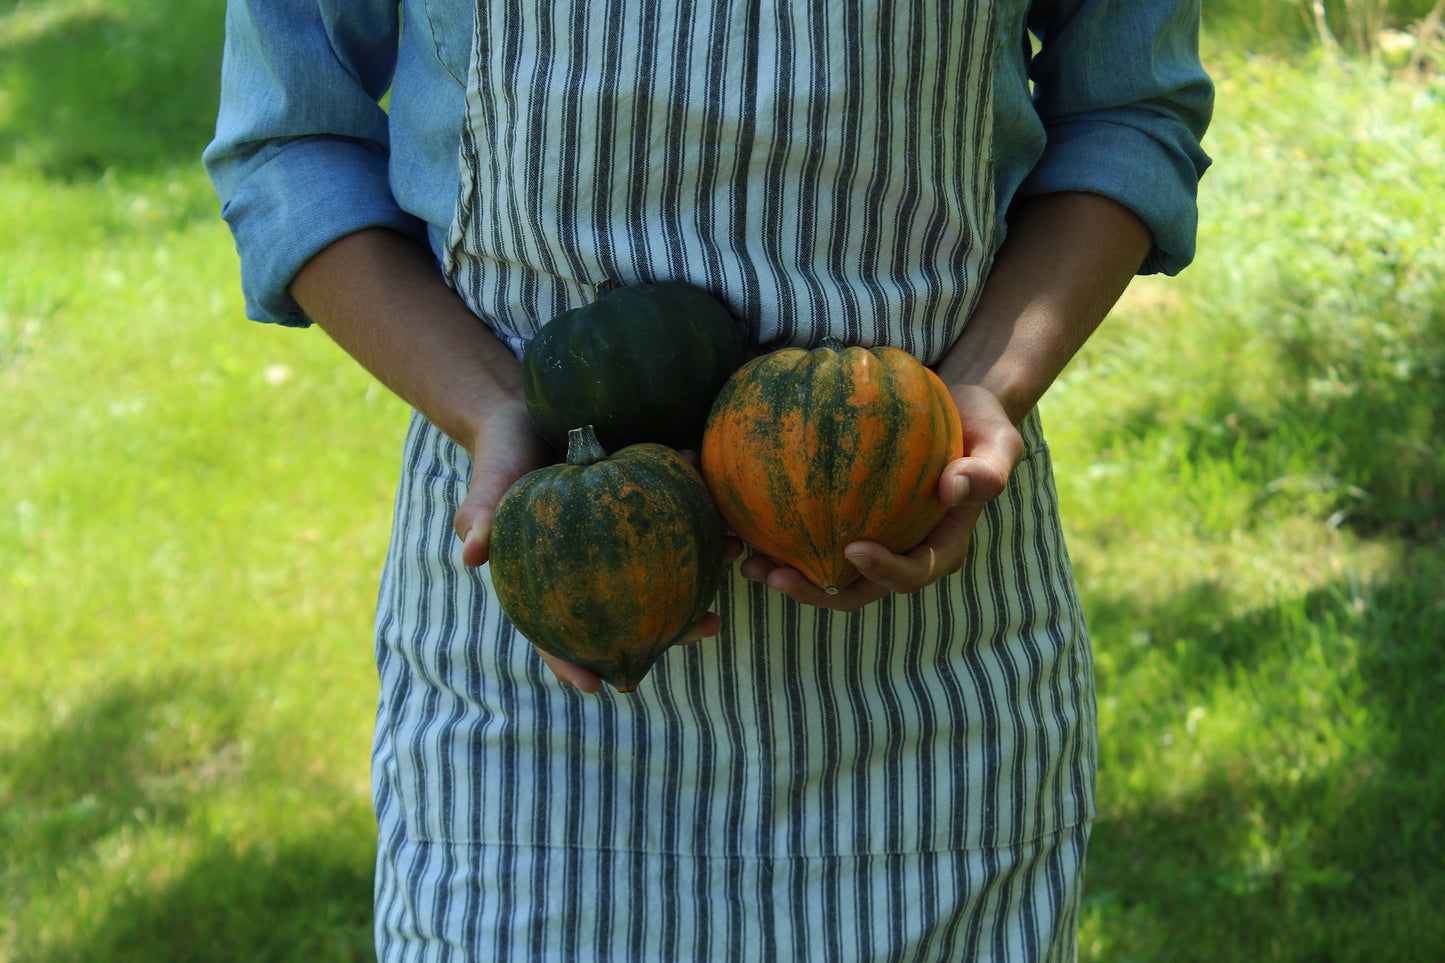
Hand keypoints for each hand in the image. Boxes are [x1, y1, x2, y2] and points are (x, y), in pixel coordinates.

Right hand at [457, 428, 737, 692]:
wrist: (530, 404)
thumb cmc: (503, 450)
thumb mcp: (491, 479)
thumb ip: (481, 513)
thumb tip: (471, 556)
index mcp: (553, 576)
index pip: (558, 631)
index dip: (574, 662)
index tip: (599, 688)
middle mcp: (594, 564)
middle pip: (632, 610)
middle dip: (673, 626)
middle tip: (709, 627)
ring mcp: (623, 535)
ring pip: (666, 566)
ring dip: (704, 568)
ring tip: (733, 559)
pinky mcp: (644, 500)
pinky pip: (677, 512)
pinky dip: (700, 510)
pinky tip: (724, 505)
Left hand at [737, 383, 1023, 611]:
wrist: (961, 411)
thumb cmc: (981, 426)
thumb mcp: (999, 442)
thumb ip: (988, 469)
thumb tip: (956, 488)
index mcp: (940, 549)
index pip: (911, 574)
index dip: (882, 571)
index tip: (853, 549)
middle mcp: (903, 555)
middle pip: (857, 591)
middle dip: (815, 592)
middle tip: (775, 573)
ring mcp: (875, 544)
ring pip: (827, 576)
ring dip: (788, 577)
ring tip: (748, 561)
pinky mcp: (849, 524)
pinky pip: (813, 540)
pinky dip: (782, 540)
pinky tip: (745, 525)